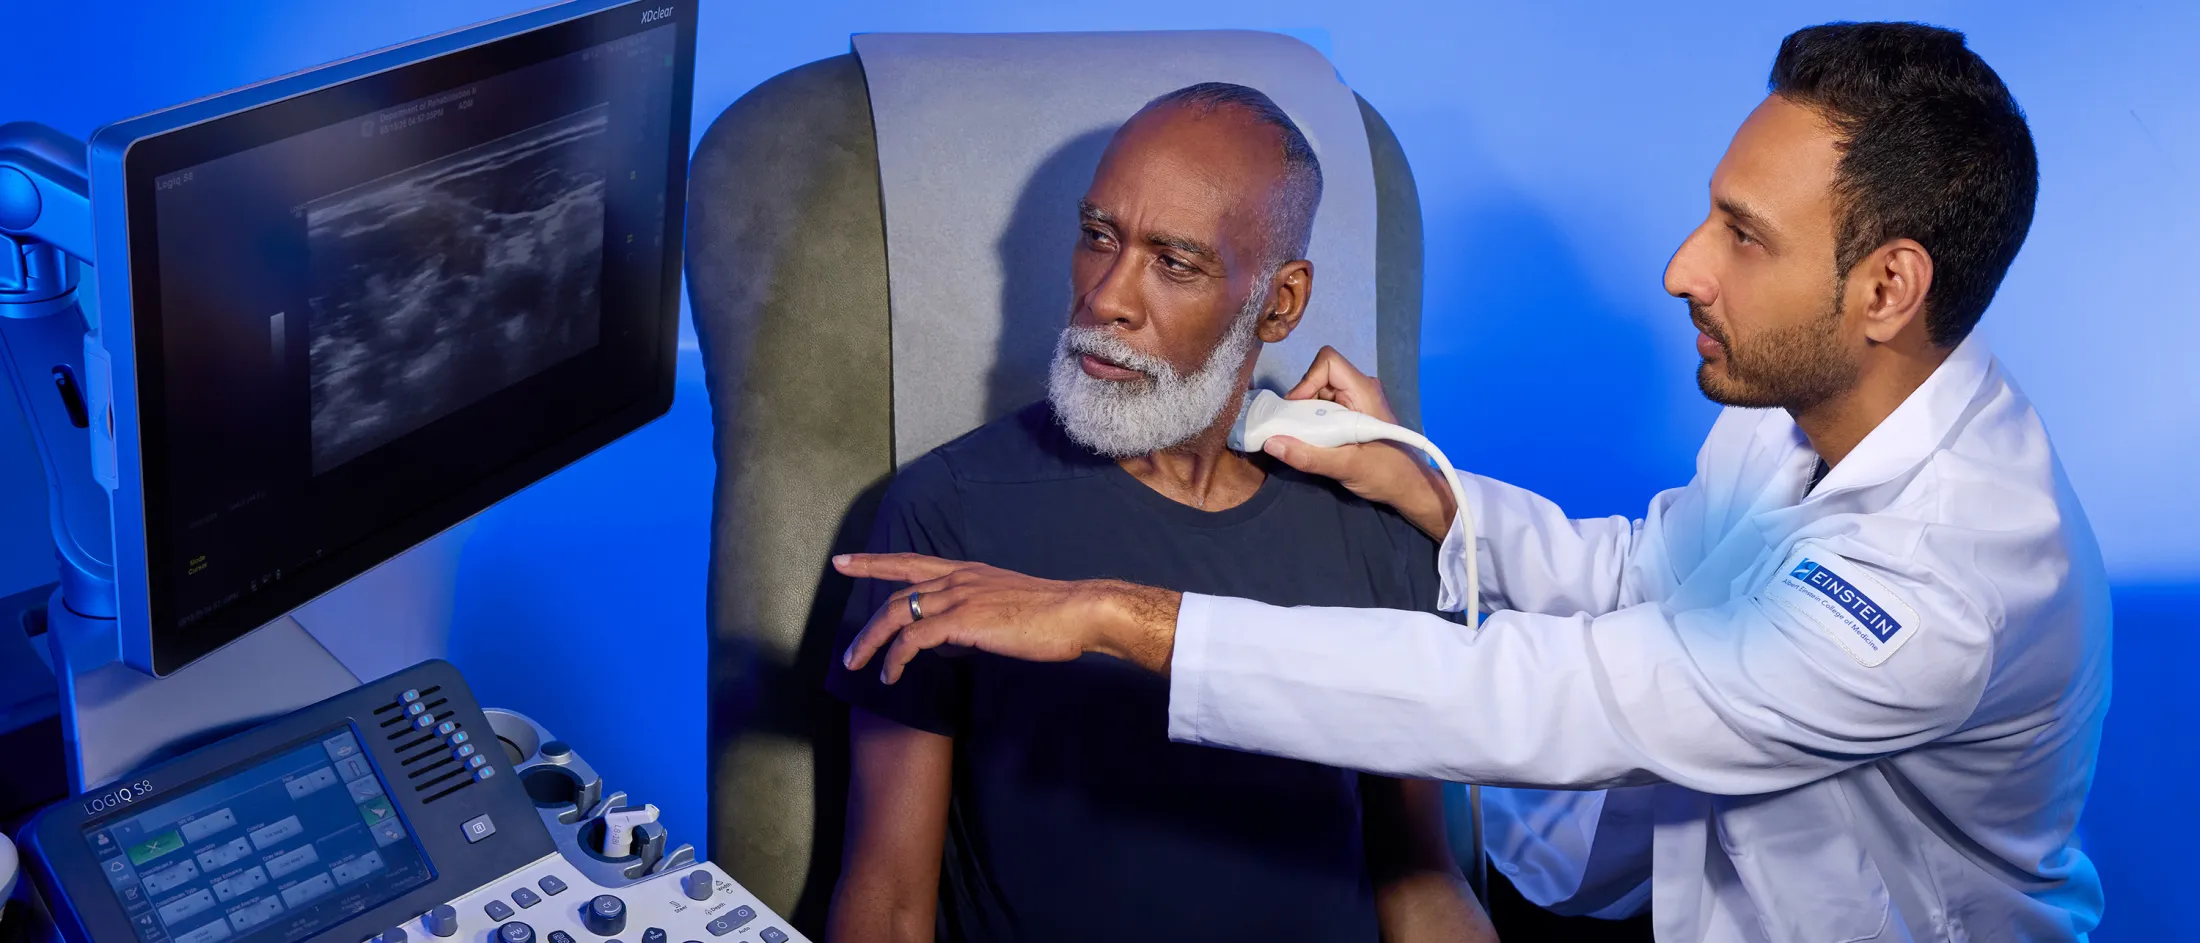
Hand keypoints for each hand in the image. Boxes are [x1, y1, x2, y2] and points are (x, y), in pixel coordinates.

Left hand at [833, 553, 1182, 680]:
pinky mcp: (963, 620)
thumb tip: (952, 639)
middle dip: (867, 625)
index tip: (844, 561)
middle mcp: (957, 578)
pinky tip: (893, 676)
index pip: (910, 562)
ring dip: (873, 644)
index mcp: (968, 571)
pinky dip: (897, 657)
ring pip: (897, 614)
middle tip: (849, 653)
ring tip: (860, 668)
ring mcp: (959, 596)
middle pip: (896, 594)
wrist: (1077, 611)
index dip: (874, 562)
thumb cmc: (1051, 615)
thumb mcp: (1005, 609)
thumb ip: (975, 618)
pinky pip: (914, 638)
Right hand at [1265, 347, 1458, 540]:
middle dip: (1302, 403)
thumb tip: (1272, 443)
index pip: (1328, 362)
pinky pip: (1325, 410)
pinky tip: (1317, 443)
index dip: (1307, 381)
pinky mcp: (1352, 416)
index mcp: (1363, 391)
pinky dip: (1314, 424)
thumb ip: (1309, 456)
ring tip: (1308, 440)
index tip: (1298, 411)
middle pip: (1318, 379)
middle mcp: (1360, 390)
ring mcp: (1356, 402)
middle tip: (1297, 431)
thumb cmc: (1388, 474)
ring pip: (1318, 395)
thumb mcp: (1346, 467)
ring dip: (1307, 416)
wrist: (1410, 488)